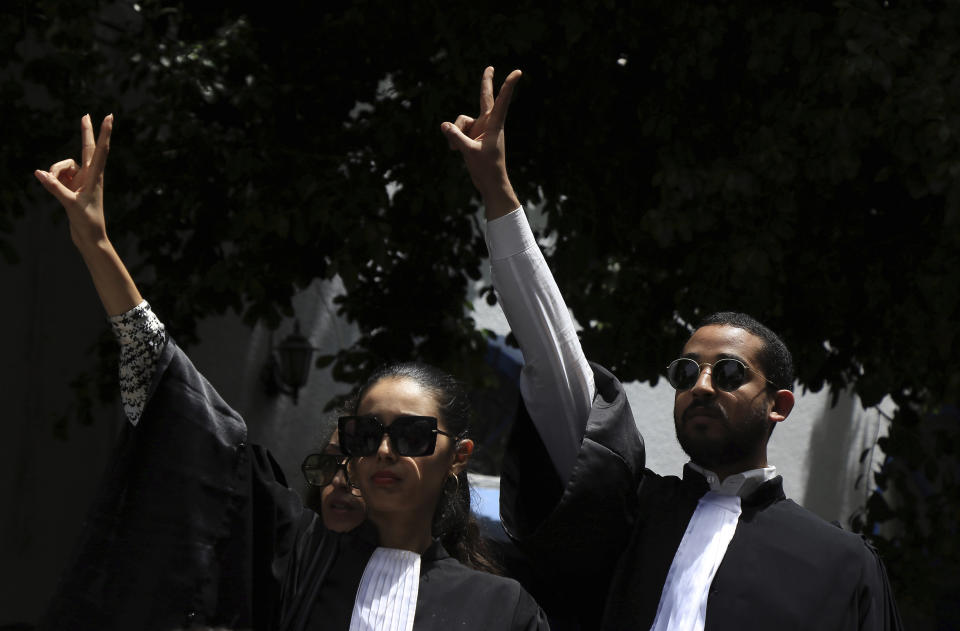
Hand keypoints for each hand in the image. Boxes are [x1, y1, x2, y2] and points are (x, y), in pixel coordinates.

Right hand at [34, 114, 113, 249]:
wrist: (90, 237)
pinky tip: (50, 185)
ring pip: (63, 165)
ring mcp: (81, 180)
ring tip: (58, 189)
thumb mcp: (69, 204)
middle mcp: (91, 175)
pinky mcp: (73, 186)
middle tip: (86, 114)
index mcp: (96, 177)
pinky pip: (57, 175)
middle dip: (86, 132)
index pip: (100, 150)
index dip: (103, 133)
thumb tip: (39, 172)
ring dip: (55, 172)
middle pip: (87, 148)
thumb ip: (54, 187)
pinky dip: (52, 179)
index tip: (109, 117)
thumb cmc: (86, 221)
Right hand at [442, 67, 521, 218]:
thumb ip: (456, 137)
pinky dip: (454, 139)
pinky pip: (457, 130)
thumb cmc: (486, 168)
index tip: (517, 72)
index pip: (501, 101)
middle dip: (486, 82)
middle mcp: (488, 123)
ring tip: (457, 150)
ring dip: (456, 133)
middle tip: (490, 67)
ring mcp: (479, 128)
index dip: (507, 85)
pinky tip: (455, 151)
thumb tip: (444, 125)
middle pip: (485, 98)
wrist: (489, 182)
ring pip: (461, 121)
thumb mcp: (469, 152)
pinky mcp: (472, 135)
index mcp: (495, 124)